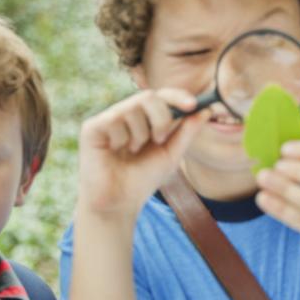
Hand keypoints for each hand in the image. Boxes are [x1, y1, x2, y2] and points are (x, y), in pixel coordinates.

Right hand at [77, 89, 203, 222]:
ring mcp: (108, 119)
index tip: (192, 104)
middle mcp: (126, 114)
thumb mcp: (172, 154)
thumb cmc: (143, 178)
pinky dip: (122, 138)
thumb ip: (187, 131)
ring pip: (133, 107)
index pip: (162, 96)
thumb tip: (207, 109)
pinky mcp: (92, 127)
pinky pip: (114, 119)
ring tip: (133, 151)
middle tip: (160, 140)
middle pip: (149, 96)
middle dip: (162, 118)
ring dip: (142, 134)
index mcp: (145, 118)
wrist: (119, 203)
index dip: (177, 95)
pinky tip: (115, 151)